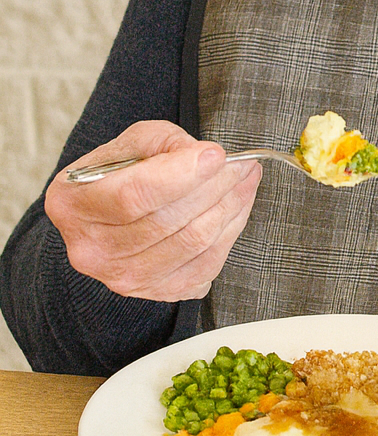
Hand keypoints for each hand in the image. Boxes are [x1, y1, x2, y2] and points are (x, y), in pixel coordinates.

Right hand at [45, 121, 261, 301]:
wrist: (109, 216)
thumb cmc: (120, 175)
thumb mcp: (131, 144)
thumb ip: (164, 144)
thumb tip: (206, 158)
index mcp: (73, 205)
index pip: (133, 195)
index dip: (181, 175)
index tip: (216, 155)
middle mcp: (92, 249)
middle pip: (169, 221)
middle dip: (218, 186)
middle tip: (243, 163)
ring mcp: (123, 277)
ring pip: (194, 243)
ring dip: (232, 206)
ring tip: (246, 180)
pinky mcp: (155, 291)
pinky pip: (206, 265)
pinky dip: (231, 232)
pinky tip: (237, 207)